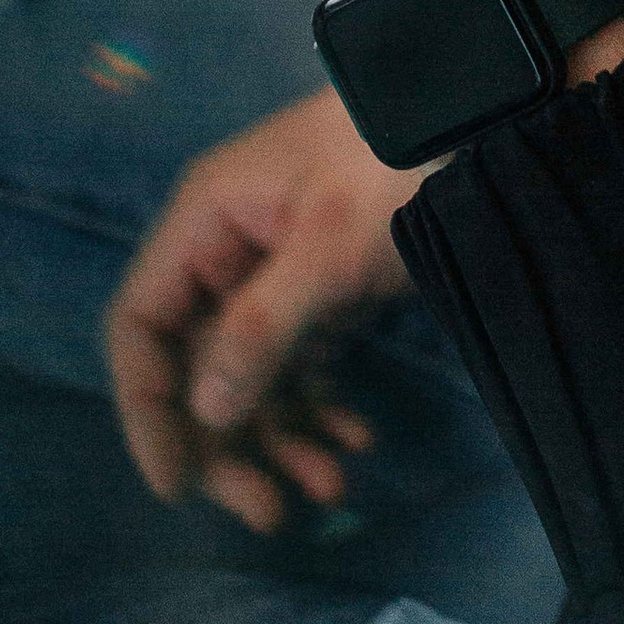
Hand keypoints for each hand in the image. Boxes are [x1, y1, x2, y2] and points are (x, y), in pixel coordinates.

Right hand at [105, 90, 410, 530]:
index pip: (141, 327)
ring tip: (332, 489)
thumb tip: (206, 411)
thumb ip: (263, 327)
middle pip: (196, 366)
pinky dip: (320, 408)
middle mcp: (228, 249)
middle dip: (226, 444)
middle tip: (269, 511)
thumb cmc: (395, 164)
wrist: (481, 112)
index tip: (177, 486)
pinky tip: (356, 444)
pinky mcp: (327, 288)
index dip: (147, 410)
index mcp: (204, 222)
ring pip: (252, 376)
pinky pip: (302, 364)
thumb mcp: (328, 246)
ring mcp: (277, 271)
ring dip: (280, 439)